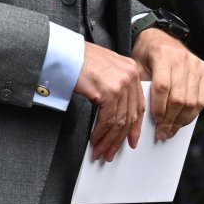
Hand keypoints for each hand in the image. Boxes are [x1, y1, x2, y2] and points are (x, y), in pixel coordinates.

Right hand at [76, 42, 145, 161]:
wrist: (65, 52)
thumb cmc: (79, 59)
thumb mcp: (105, 70)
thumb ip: (116, 87)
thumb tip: (116, 113)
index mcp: (131, 70)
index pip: (138, 105)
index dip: (135, 127)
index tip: (131, 139)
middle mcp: (129, 76)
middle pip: (129, 116)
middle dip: (119, 139)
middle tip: (111, 151)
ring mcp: (120, 84)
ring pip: (119, 122)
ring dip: (108, 140)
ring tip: (101, 150)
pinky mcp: (108, 92)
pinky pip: (107, 121)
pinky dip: (100, 134)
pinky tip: (95, 139)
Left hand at [132, 27, 203, 139]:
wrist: (160, 36)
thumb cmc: (146, 54)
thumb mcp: (137, 66)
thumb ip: (142, 87)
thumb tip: (146, 117)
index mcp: (162, 55)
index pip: (162, 87)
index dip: (159, 108)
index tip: (155, 122)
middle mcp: (182, 58)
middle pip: (179, 97)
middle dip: (170, 120)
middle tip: (162, 133)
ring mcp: (196, 64)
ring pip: (192, 101)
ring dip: (181, 120)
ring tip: (172, 131)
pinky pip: (202, 98)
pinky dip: (193, 113)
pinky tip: (183, 121)